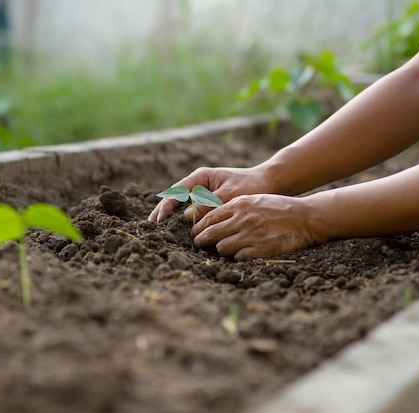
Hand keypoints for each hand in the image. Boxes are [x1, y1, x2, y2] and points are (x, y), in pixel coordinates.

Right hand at [148, 166, 268, 222]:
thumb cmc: (250, 186)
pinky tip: (178, 231)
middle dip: (162, 211)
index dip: (166, 206)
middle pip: (174, 197)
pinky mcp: (208, 202)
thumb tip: (186, 216)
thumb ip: (208, 205)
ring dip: (170, 216)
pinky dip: (183, 219)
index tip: (159, 219)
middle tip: (150, 226)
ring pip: (181, 205)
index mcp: (201, 177)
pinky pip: (191, 211)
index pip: (177, 191)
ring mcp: (202, 192)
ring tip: (158, 229)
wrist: (267, 183)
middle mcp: (199, 183)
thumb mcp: (229, 196)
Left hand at [191, 193, 319, 259]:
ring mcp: (251, 235)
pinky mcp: (260, 249)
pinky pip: (237, 257)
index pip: (209, 217)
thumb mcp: (254, 200)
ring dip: (220, 250)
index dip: (198, 227)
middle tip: (199, 245)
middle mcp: (242, 219)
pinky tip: (240, 253)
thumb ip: (234, 208)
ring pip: (221, 248)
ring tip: (223, 249)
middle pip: (210, 234)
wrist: (306, 217)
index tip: (195, 233)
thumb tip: (212, 219)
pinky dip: (236, 257)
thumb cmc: (279, 208)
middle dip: (200, 241)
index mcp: (239, 204)